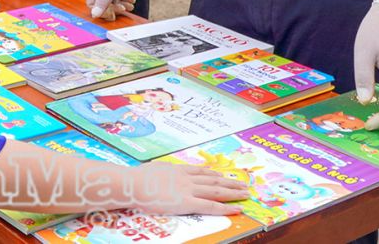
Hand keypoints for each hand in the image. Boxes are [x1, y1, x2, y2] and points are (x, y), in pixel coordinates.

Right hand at [131, 163, 247, 215]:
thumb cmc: (137, 178)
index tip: (223, 176)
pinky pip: (210, 206)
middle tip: (243, 184)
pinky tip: (236, 208)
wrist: (133, 184)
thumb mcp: (153, 169)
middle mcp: (186, 178)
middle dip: (230, 183)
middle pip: (213, 180)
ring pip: (216, 191)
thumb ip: (162, 172)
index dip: (214, 174)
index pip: (201, 172)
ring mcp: (188, 190)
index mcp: (177, 169)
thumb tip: (161, 173)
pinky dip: (225, 207)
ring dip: (232, 192)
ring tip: (245, 193)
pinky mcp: (187, 203)